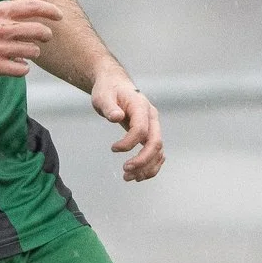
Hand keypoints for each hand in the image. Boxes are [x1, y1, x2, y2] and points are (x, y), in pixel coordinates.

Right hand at [0, 0, 62, 77]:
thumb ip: (6, 8)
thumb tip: (27, 2)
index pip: (32, 7)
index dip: (50, 11)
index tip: (59, 15)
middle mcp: (0, 29)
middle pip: (37, 31)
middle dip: (46, 34)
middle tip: (46, 37)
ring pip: (32, 51)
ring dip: (34, 52)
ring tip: (28, 52)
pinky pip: (20, 69)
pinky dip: (23, 68)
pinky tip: (19, 65)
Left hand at [90, 67, 164, 181]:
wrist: (115, 85)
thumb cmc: (108, 90)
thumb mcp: (103, 96)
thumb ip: (109, 107)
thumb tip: (116, 117)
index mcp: (141, 106)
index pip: (141, 130)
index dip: (128, 143)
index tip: (113, 149)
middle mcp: (151, 117)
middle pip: (155, 143)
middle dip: (142, 160)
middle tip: (125, 171)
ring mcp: (153, 126)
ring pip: (158, 151)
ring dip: (146, 167)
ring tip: (128, 178)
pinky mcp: (150, 134)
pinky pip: (156, 153)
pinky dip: (150, 166)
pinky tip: (138, 175)